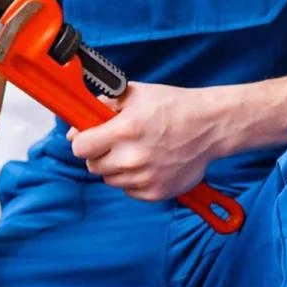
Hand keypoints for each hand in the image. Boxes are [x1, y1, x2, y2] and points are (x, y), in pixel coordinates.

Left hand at [67, 82, 222, 200]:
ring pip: (110, 180)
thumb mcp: (134, 94)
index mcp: (125, 131)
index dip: (83, 141)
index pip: (80, 148)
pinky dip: (134, 181)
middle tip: (116, 143)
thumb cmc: (173, 106)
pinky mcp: (156, 193)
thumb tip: (77, 127)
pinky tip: (149, 164)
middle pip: (93, 166)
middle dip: (99, 154)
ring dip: (117, 168)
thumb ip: (102, 107)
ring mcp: (145, 178)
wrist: (210, 126)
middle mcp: (132, 158)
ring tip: (137, 152)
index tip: (90, 138)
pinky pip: (129, 191)